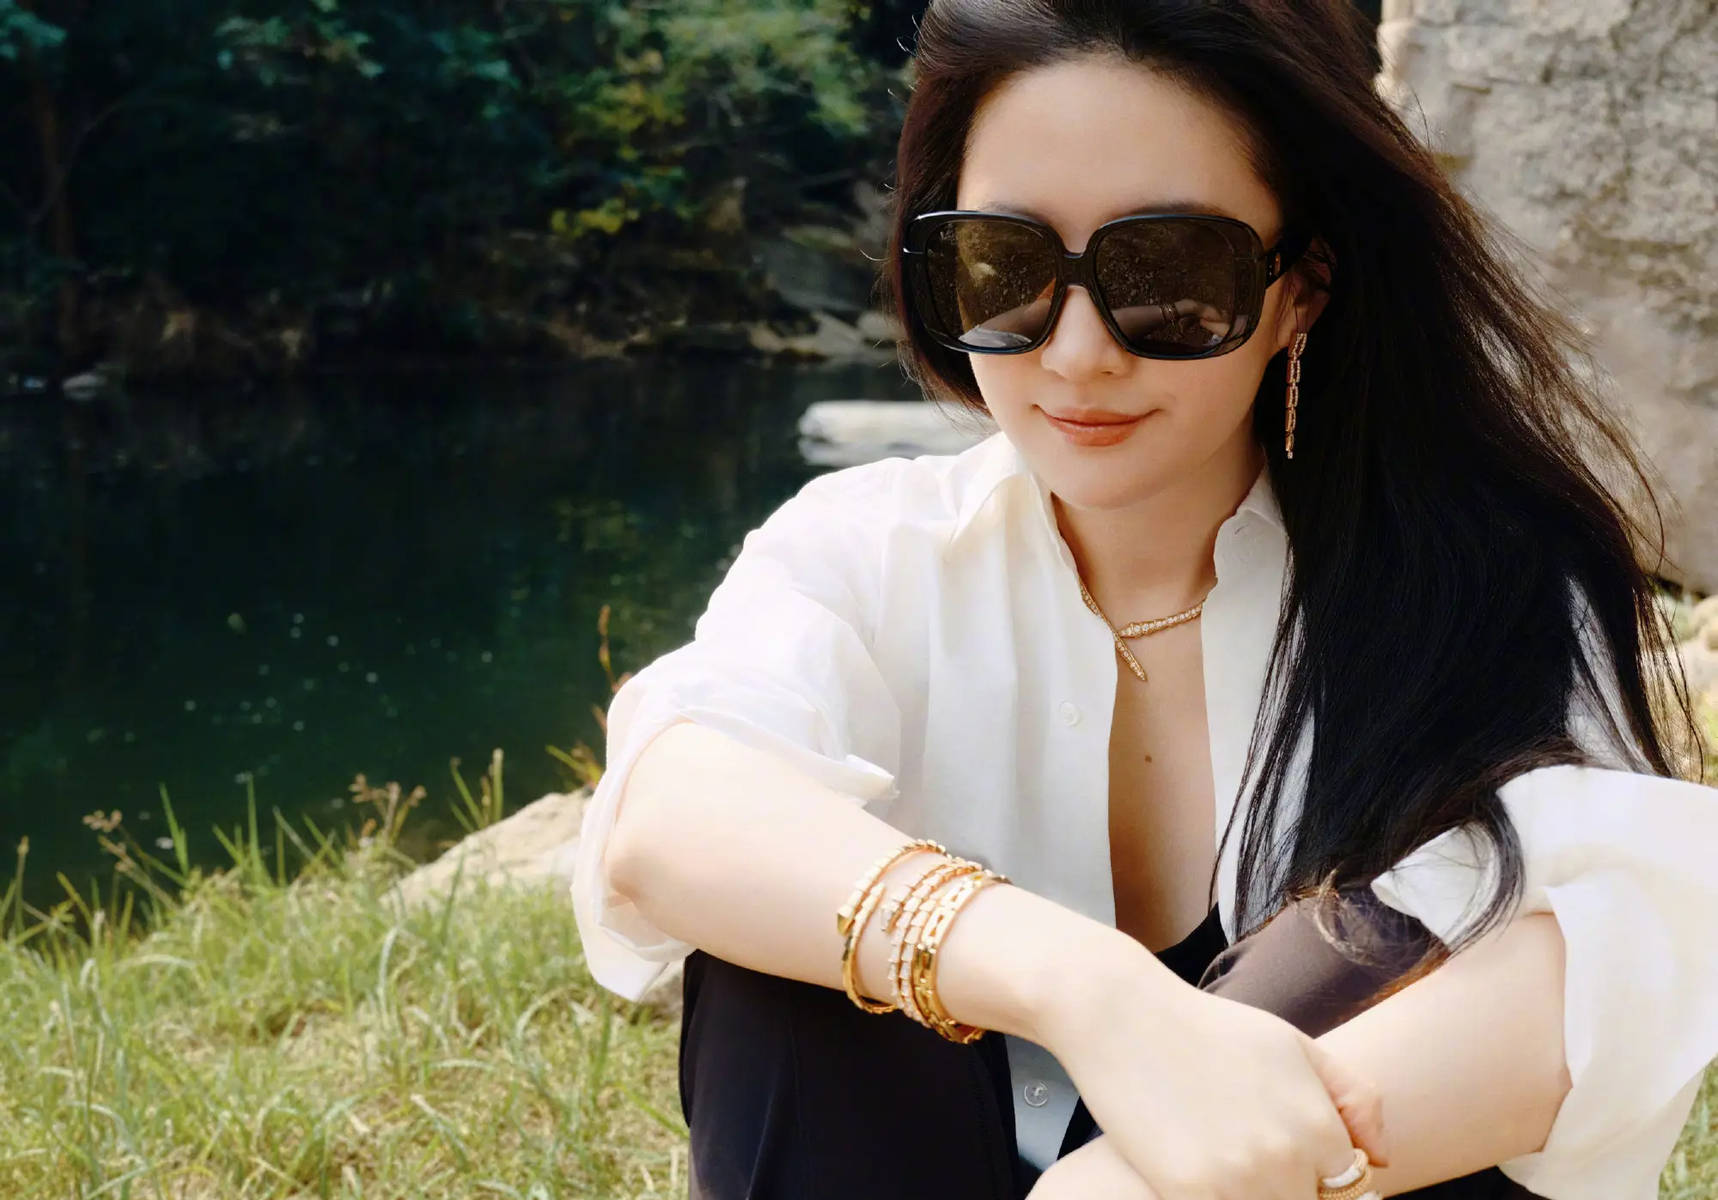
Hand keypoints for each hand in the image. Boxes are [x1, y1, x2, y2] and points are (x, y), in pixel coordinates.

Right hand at [1035, 933, 1388, 1199]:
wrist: (1122, 1015)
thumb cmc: (1208, 1027)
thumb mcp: (1295, 1046)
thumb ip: (1354, 1099)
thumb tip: (1380, 1161)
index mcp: (1318, 1125)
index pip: (1353, 1189)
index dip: (1326, 1179)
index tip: (1300, 1165)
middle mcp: (1285, 1160)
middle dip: (1296, 1189)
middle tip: (1258, 1159)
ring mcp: (1235, 1182)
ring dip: (1260, 1196)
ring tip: (1233, 1162)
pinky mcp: (1187, 1192)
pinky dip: (1224, 1199)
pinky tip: (1205, 1175)